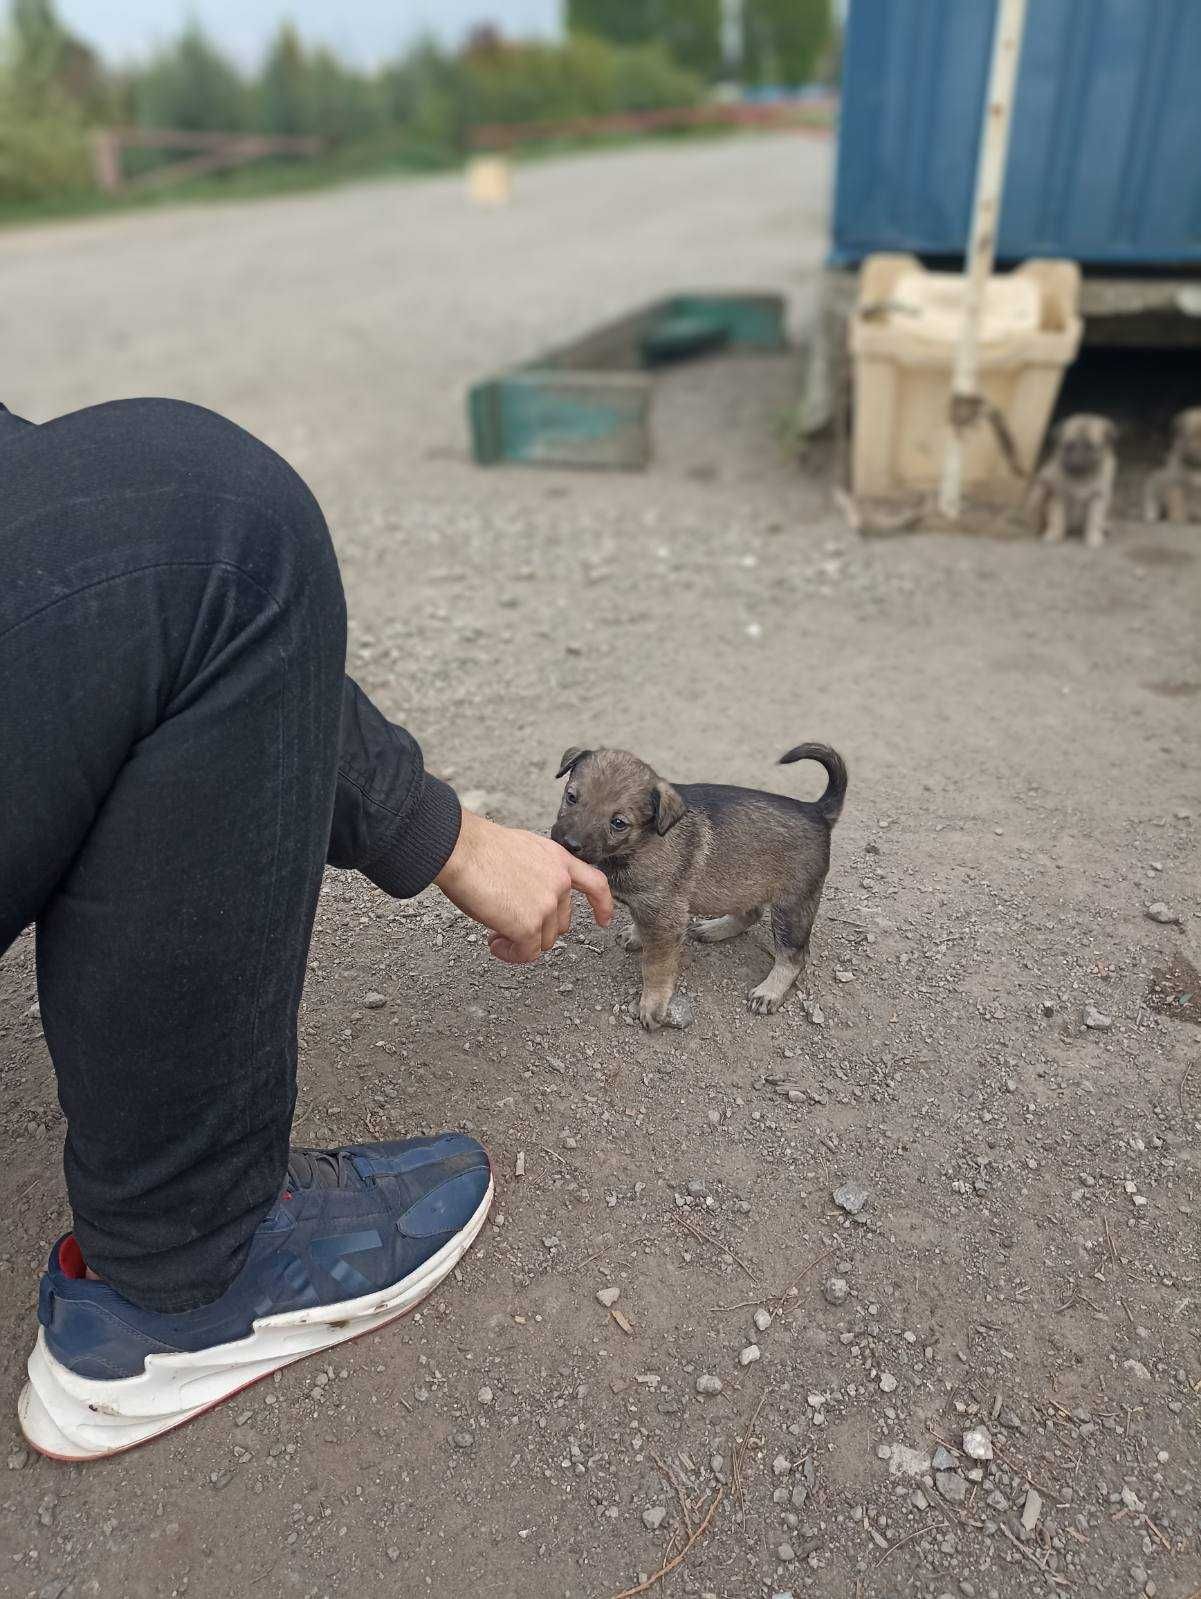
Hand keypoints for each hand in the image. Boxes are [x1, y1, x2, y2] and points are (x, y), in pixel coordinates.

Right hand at [435, 810, 612, 964]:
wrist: (461, 849)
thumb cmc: (478, 848)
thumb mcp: (521, 851)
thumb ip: (536, 873)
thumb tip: (527, 898)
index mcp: (558, 859)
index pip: (595, 883)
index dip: (602, 905)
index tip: (604, 920)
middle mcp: (559, 882)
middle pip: (560, 923)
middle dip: (537, 929)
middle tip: (507, 926)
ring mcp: (547, 904)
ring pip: (543, 941)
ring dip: (520, 942)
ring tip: (495, 932)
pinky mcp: (529, 925)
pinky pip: (527, 953)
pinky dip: (511, 954)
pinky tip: (495, 944)